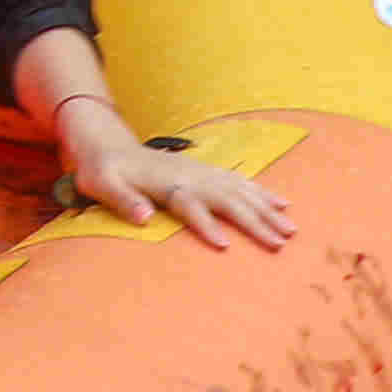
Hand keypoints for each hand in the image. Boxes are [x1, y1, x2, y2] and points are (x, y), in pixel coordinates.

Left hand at [72, 130, 297, 247]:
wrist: (106, 146)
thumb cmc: (103, 172)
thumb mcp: (101, 184)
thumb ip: (122, 200)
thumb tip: (143, 216)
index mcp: (165, 183)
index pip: (190, 205)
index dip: (206, 225)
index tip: (225, 246)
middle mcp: (189, 176)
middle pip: (226, 199)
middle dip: (254, 221)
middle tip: (279, 244)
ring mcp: (200, 171)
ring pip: (240, 190)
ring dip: (266, 209)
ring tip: (291, 228)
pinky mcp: (206, 171)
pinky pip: (240, 180)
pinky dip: (262, 192)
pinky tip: (281, 203)